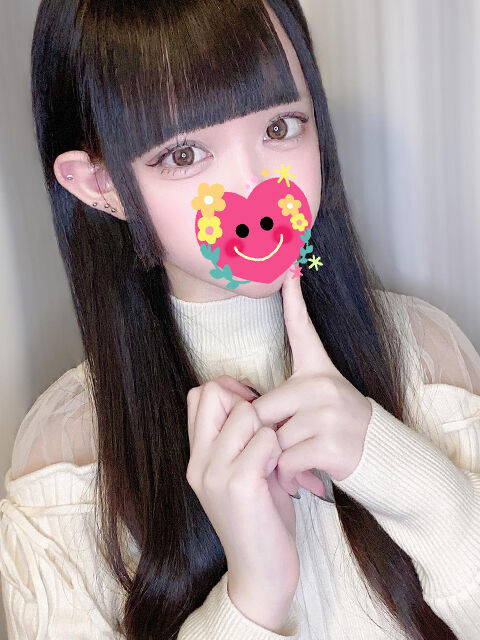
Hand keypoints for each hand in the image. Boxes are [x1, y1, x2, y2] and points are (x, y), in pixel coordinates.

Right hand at [185, 375, 299, 622]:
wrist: (261, 573)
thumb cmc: (260, 517)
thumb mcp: (241, 473)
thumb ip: (238, 440)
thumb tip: (251, 399)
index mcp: (197, 456)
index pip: (198, 394)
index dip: (228, 390)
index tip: (251, 409)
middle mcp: (199, 461)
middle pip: (214, 392)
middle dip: (246, 403)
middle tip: (263, 433)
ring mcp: (215, 473)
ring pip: (246, 413)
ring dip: (267, 430)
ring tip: (272, 459)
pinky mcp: (239, 485)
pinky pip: (265, 439)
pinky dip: (277, 450)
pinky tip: (279, 473)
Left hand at [250, 273, 372, 496]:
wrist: (384, 459)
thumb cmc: (343, 429)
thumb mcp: (323, 401)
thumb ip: (290, 399)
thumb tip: (248, 411)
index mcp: (318, 372)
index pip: (302, 330)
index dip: (293, 299)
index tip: (289, 269)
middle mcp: (323, 387)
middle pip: (261, 410)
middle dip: (262, 437)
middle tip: (277, 450)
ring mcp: (328, 415)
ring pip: (273, 440)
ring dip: (276, 461)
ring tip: (295, 465)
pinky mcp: (331, 444)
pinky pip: (286, 461)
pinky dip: (287, 476)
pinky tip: (303, 478)